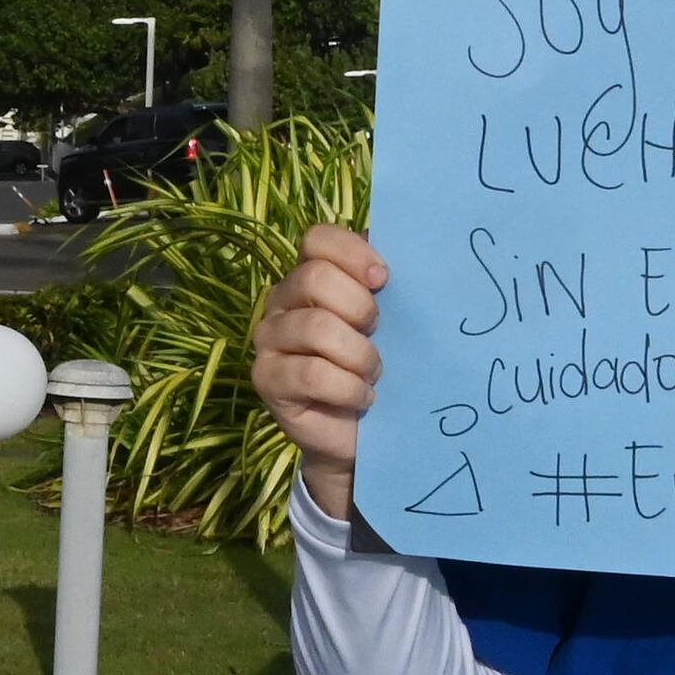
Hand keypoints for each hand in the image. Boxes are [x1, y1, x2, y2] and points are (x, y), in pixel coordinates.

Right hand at [254, 222, 387, 523]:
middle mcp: (281, 301)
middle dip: (360, 309)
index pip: (317, 239)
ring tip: (374, 374)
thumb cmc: (376, 369)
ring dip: (359, 355)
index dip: (353, 254)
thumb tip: (408, 254)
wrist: (359, 436)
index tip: (385, 280)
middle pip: (315, 278)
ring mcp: (268, 339)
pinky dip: (348, 388)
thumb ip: (387, 288)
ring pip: (316, 327)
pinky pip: (312, 373)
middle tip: (378, 336)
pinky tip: (362, 398)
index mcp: (310, 276)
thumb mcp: (389, 323)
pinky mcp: (266, 379)